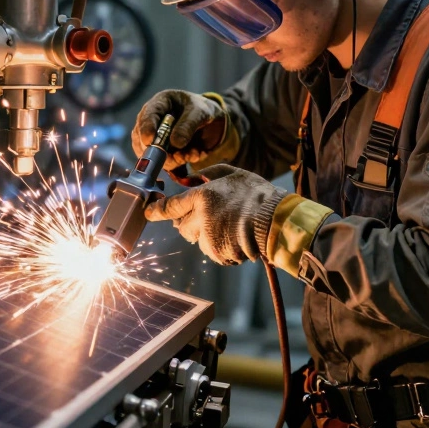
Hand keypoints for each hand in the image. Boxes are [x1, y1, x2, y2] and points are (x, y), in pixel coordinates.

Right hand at [131, 90, 227, 168]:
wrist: (209, 122)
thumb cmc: (201, 110)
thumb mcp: (200, 112)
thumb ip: (188, 125)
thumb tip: (175, 144)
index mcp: (159, 104)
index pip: (147, 115)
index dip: (146, 129)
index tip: (149, 141)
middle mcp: (151, 121)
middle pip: (142, 139)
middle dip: (160, 151)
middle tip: (178, 156)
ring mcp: (153, 137)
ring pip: (151, 154)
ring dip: (172, 159)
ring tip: (193, 154)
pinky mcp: (160, 152)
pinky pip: (163, 162)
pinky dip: (178, 162)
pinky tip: (193, 155)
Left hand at [144, 165, 286, 265]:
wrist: (278, 221)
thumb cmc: (257, 195)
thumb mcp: (231, 173)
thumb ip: (205, 175)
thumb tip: (187, 179)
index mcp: (202, 198)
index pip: (169, 207)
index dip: (156, 210)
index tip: (150, 212)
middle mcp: (201, 219)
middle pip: (181, 227)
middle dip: (189, 222)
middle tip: (208, 216)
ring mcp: (209, 239)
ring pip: (196, 239)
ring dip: (205, 234)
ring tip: (227, 225)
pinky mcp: (218, 254)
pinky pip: (210, 250)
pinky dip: (218, 245)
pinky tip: (233, 236)